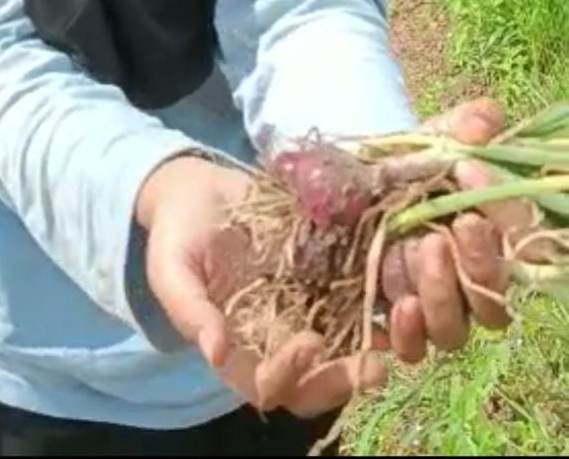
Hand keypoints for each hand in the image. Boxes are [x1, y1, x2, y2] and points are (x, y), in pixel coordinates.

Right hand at [136, 156, 385, 415]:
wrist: (198, 188)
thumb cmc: (178, 231)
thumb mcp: (171, 268)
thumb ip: (189, 310)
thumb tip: (216, 353)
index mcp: (238, 348)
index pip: (268, 384)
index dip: (290, 374)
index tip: (308, 342)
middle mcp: (277, 337)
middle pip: (317, 380)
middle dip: (345, 378)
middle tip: (373, 365)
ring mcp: (307, 307)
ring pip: (346, 344)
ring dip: (373, 344)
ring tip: (399, 329)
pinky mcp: (328, 272)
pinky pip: (357, 295)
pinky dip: (380, 297)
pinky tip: (401, 284)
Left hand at [380, 97, 532, 362]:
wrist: (349, 186)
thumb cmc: (403, 164)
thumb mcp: (430, 138)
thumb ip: (462, 126)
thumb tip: (485, 119)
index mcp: (489, 237)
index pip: (518, 242)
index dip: (504, 211)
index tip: (469, 167)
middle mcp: (467, 281)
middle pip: (492, 300)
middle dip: (477, 261)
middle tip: (453, 225)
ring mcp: (433, 307)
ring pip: (454, 329)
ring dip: (441, 296)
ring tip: (419, 252)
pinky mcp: (395, 326)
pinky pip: (411, 349)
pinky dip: (408, 335)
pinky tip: (398, 306)